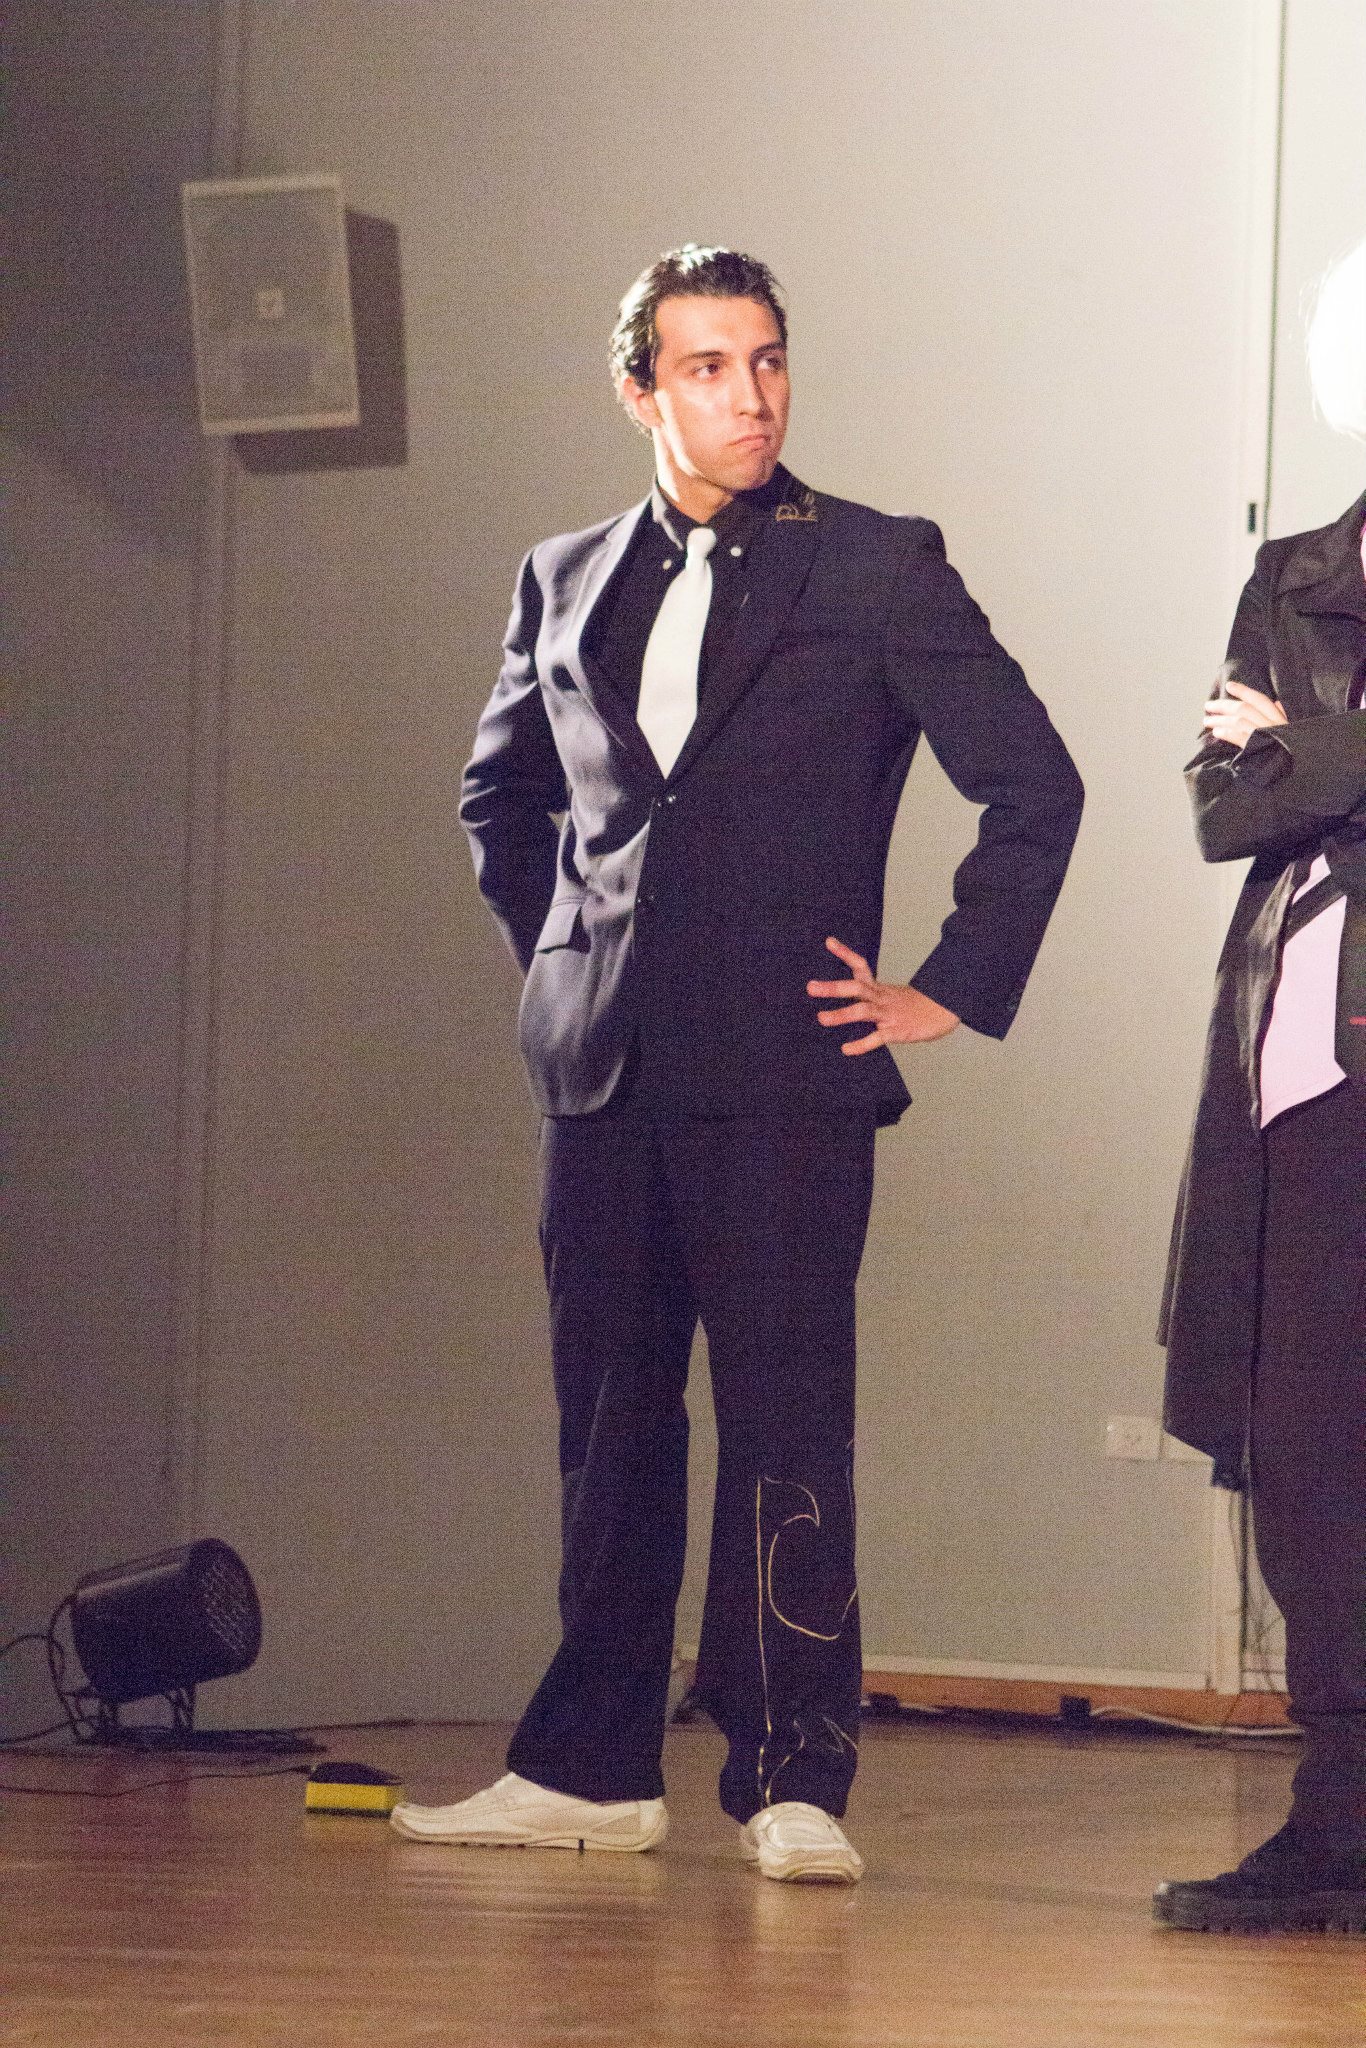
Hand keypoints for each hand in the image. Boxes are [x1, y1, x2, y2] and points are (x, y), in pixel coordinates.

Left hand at [806, 937, 960, 1054]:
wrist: (945, 1010)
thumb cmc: (915, 1005)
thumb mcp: (892, 994)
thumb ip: (871, 994)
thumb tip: (850, 995)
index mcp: (879, 988)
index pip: (860, 966)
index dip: (845, 953)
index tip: (829, 942)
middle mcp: (882, 998)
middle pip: (856, 988)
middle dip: (833, 988)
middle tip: (811, 987)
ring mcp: (889, 1015)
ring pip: (864, 1011)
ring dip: (841, 1014)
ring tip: (822, 1018)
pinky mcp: (897, 1032)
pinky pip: (876, 1038)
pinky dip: (861, 1044)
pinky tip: (846, 1049)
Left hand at [1202, 679, 1287, 748]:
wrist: (1296, 764)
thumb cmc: (1290, 746)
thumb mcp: (1291, 728)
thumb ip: (1283, 714)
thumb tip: (1277, 702)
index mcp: (1278, 717)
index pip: (1259, 699)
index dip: (1243, 691)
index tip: (1229, 685)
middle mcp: (1270, 723)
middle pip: (1243, 709)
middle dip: (1223, 705)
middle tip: (1208, 705)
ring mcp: (1263, 735)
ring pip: (1238, 721)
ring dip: (1220, 720)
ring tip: (1206, 720)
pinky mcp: (1257, 748)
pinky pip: (1238, 737)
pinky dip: (1226, 733)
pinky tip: (1216, 732)